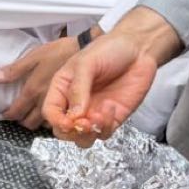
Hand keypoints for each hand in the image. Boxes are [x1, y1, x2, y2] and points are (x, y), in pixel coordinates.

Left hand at [0, 37, 79, 129]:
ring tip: (33, 116)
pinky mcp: (71, 106)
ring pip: (44, 124)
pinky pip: (59, 120)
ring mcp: (59, 105)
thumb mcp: (34, 56)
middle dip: (22, 121)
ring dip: (37, 122)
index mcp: (33, 90)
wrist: (84, 51)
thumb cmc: (58, 51)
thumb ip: (14, 70)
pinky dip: (53, 120)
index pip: (17, 111)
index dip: (9, 115)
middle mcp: (44, 101)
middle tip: (19, 115)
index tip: (6, 114)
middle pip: (30, 123)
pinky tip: (52, 115)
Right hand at [42, 32, 157, 146]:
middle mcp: (75, 103)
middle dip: (72, 132)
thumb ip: (78, 88)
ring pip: (82, 138)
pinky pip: (103, 133)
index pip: (50, 111)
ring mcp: (93, 112)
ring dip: (88, 134)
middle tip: (84, 123)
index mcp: (63, 87)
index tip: (68, 122)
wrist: (138, 49)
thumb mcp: (87, 63)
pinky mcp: (111, 118)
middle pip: (63, 130)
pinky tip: (110, 107)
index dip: (56, 121)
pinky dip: (104, 126)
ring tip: (98, 117)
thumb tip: (74, 116)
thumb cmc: (108, 49)